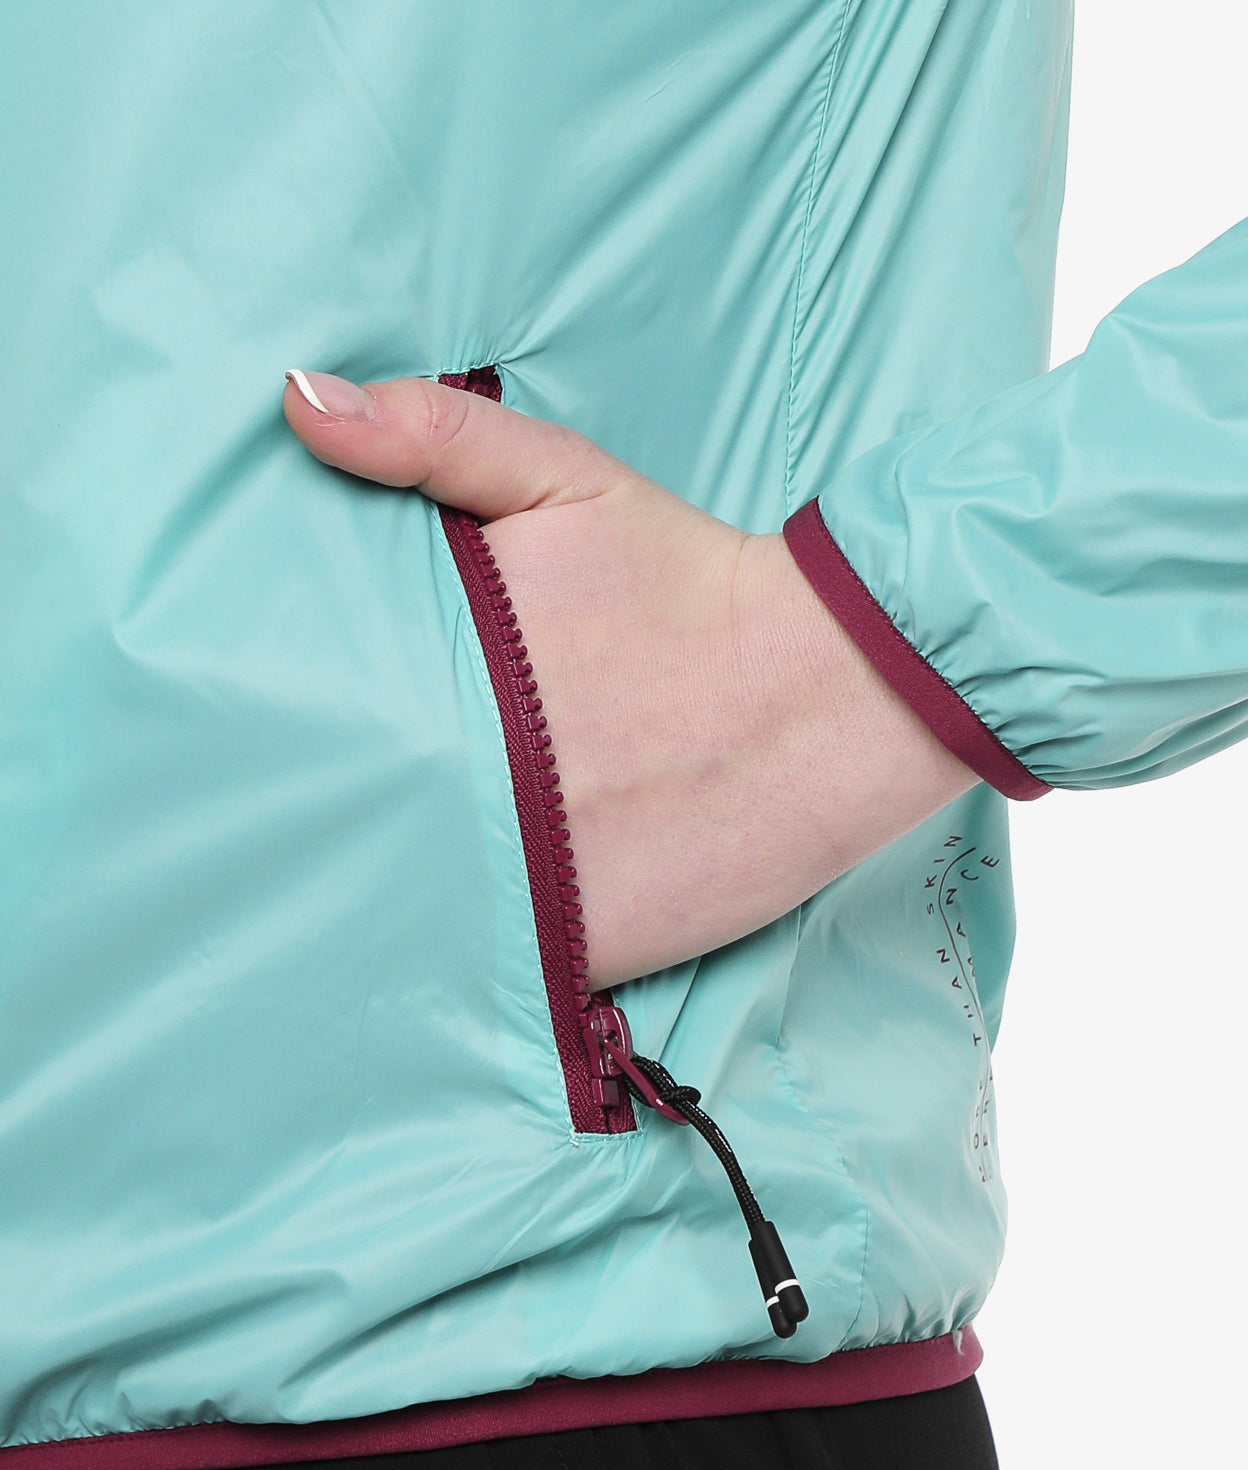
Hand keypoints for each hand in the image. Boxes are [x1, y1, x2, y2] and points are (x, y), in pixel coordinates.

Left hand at [283, 371, 974, 987]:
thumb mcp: (564, 483)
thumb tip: (299, 403)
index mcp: (438, 672)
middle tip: (288, 816)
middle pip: (329, 826)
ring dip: (369, 899)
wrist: (827, 689)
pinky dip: (455, 962)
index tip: (256, 728)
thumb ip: (432, 437)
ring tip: (354, 881)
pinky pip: (480, 974)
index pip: (299, 716)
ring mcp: (522, 880)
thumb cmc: (687, 584)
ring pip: (393, 913)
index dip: (266, 727)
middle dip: (304, 819)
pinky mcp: (579, 951)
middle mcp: (464, 786)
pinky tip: (443, 937)